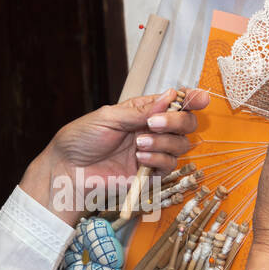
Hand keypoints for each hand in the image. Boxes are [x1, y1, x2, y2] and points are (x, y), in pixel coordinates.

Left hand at [21, 88, 210, 224]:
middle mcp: (151, 130)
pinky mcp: (150, 174)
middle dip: (178, 121)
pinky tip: (140, 158)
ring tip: (139, 144)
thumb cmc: (81, 140)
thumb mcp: (109, 117)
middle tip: (156, 124)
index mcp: (142, 111)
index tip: (200, 98)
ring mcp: (152, 152)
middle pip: (186, 123)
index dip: (191, 99)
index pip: (174, 102)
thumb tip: (170, 95)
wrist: (68, 170)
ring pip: (181, 145)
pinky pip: (169, 165)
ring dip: (164, 142)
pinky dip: (158, 159)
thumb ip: (141, 110)